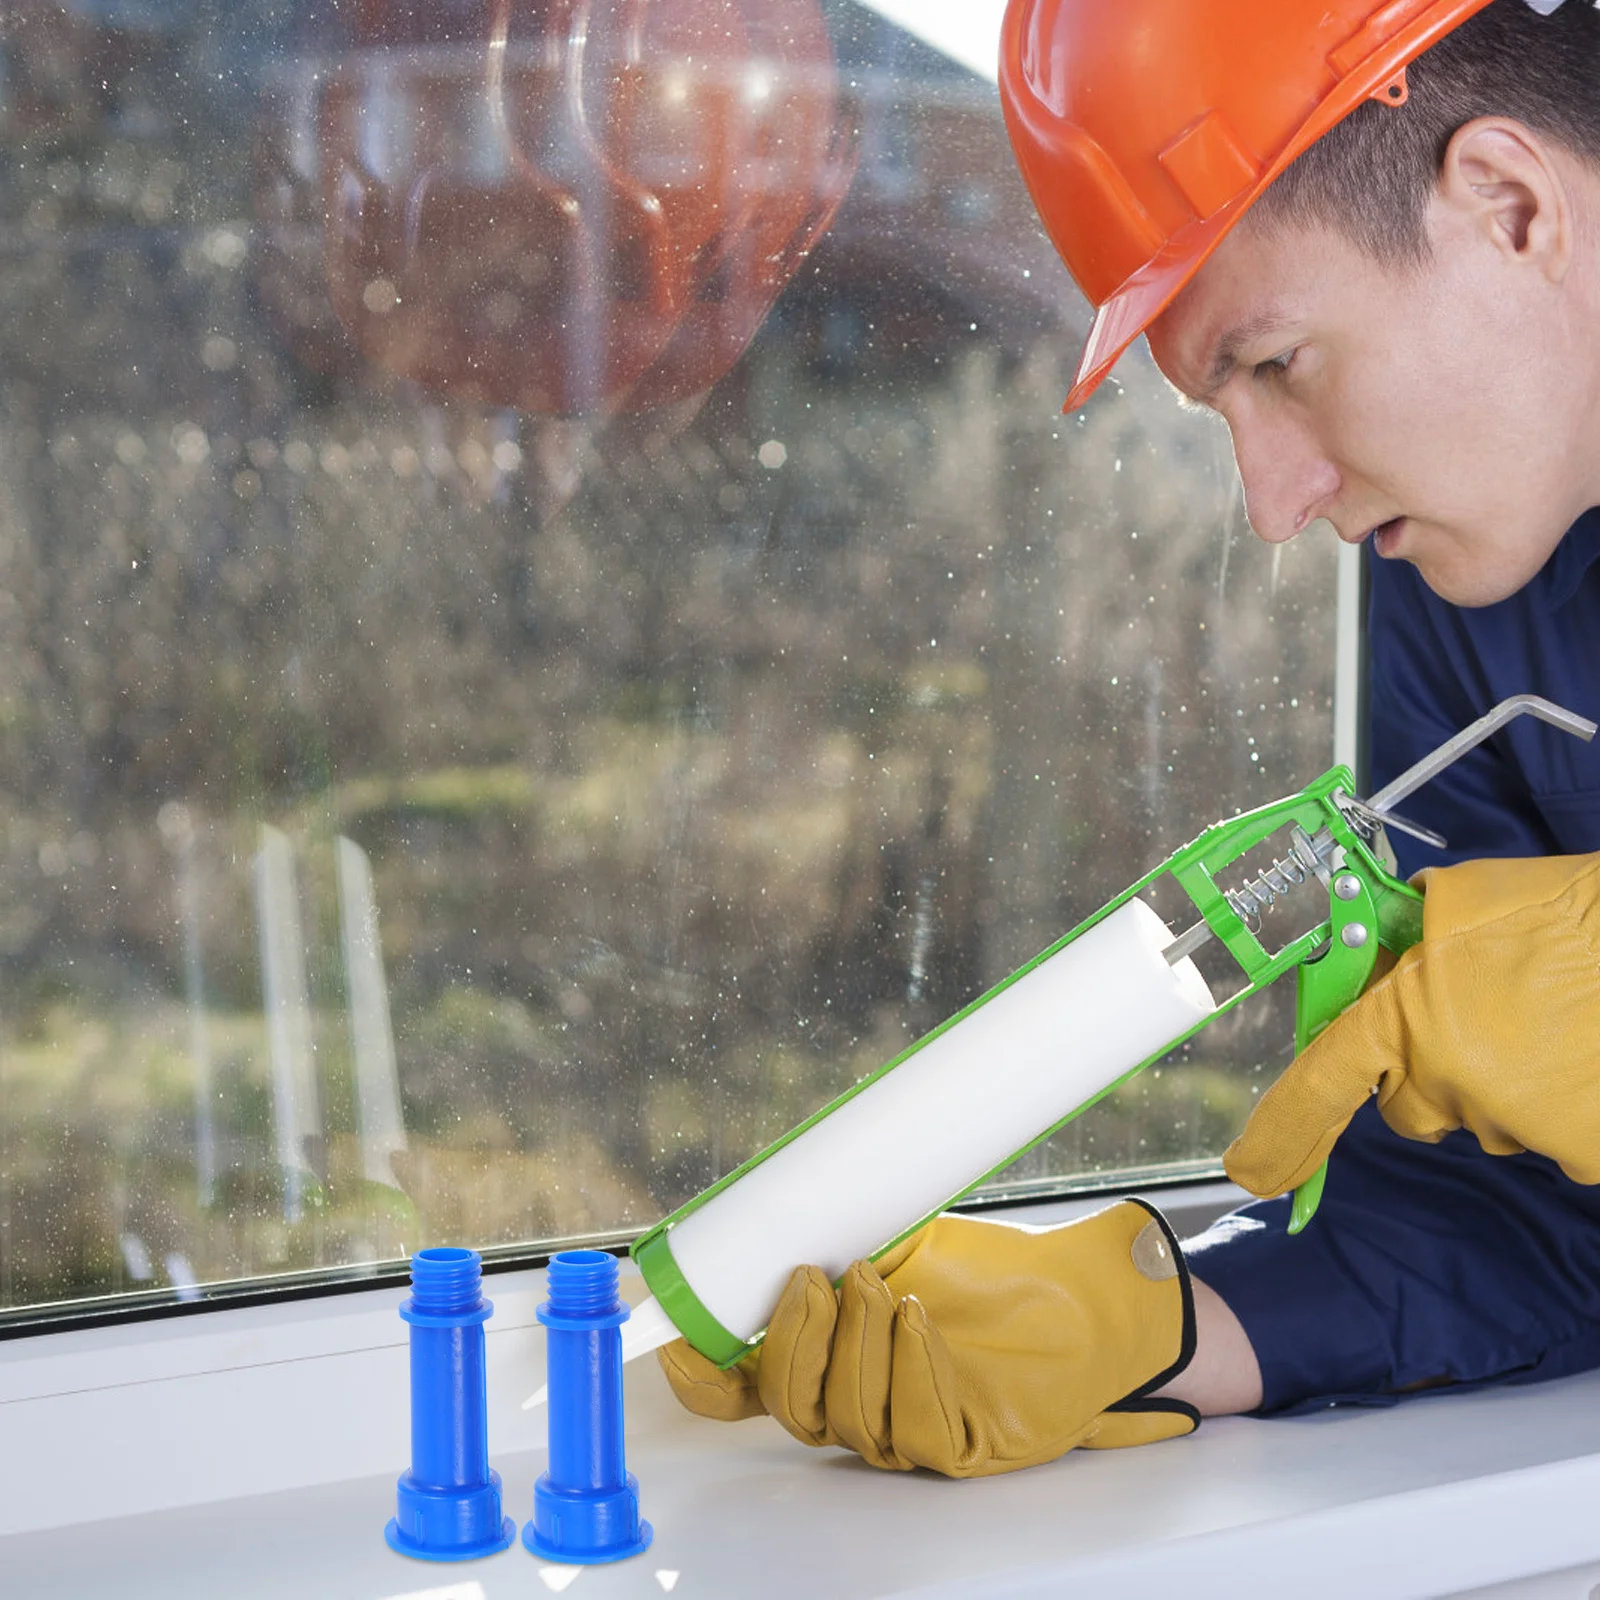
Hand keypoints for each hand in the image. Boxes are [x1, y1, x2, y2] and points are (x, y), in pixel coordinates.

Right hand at [658, 1200, 1196, 1476]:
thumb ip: (836, 1226)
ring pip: (847, 1417)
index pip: (741, 1388)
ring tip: (884, 1284)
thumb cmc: (985, 1268)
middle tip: (817, 1274)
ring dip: (857, 1343)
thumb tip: (779, 1182)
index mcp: (824, 1355)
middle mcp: (854, 1400)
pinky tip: (920, 1321)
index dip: (702, 1373)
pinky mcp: (961, 1443)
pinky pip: (917, 1427)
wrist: (1078, 1294)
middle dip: (793, 1339)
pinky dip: (912, 1366)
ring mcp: (905, 1429)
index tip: (676, 1332)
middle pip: (787, 1403)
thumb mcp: (898, 1234)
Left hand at [1226, 851, 1599, 1193]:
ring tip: (1551, 1020)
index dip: (1281, 1136)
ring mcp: (1515, 1122)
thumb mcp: (1456, 902)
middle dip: (1430, 1073)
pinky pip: (1551, 1136)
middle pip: (1410, 1106)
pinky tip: (1582, 1052)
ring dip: (1505, 1082)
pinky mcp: (1580, 1149)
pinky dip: (1563, 1103)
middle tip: (1485, 1017)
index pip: (1320, 1085)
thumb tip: (1373, 951)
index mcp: (1403, 1018)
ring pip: (1486, 1117)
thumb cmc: (1562, 909)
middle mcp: (1448, 1082)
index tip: (1253, 1174)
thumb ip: (1403, 940)